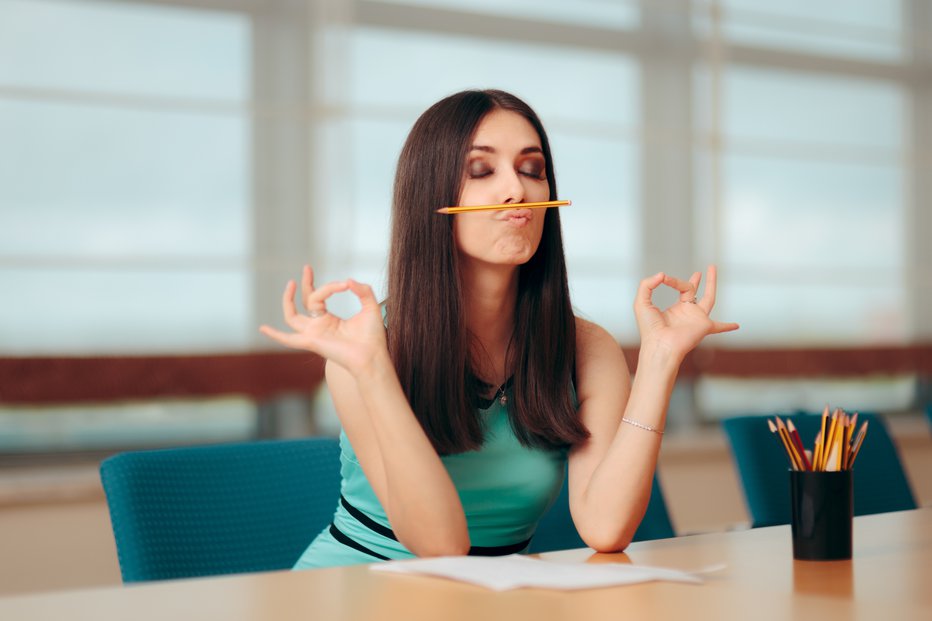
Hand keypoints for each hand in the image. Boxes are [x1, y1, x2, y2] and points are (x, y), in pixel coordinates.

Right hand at [259, 266, 387, 376]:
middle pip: (305, 302)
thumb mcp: (370, 307)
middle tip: (307, 267)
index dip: (330, 286)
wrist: (372, 356)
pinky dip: (276, 335)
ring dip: (288, 300)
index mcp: (329, 320)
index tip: (346, 284)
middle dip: (305, 284)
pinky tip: (263, 328)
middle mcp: (318, 327)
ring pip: (292, 316)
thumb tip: (348, 281)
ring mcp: (313, 334)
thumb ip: (362, 290)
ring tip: (291, 282)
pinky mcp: (312, 342)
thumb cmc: (373, 337)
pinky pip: (289, 339)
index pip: (320, 296)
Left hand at [634, 265, 738, 359]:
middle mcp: (686, 313)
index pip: (680, 288)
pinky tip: (736, 326)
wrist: (660, 345)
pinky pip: (719, 326)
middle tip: (700, 272)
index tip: (664, 278)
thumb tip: (661, 274)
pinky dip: (728, 326)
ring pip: (709, 299)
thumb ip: (647, 284)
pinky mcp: (705, 326)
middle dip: (696, 281)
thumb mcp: (642, 302)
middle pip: (693, 292)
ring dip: (712, 284)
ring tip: (713, 269)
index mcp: (674, 309)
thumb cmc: (649, 328)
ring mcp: (697, 319)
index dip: (673, 280)